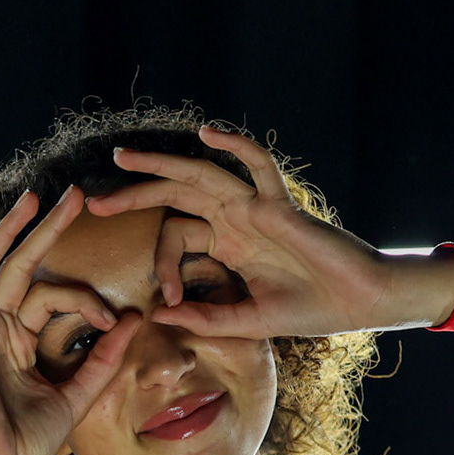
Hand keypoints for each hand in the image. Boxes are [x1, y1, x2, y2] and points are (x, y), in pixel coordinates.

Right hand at [0, 187, 143, 454]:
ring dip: (11, 231)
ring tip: (33, 197)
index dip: (86, 301)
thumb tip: (136, 320)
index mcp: (19, 344)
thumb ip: (103, 358)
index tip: (114, 320)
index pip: (51, 298)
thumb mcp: (78, 394)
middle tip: (74, 196)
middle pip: (19, 268)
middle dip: (45, 231)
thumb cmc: (30, 443)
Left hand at [85, 126, 453, 337]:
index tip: (162, 298)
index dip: (160, 265)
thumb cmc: (310, 310)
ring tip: (123, 157)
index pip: (176, 237)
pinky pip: (257, 165)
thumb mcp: (246, 321)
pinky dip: (235, 146)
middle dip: (135, 194)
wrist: (358, 303)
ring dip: (161, 164)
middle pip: (176, 195)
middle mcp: (235, 220)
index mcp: (226, 245)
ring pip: (201, 175)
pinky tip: (207, 132)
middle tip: (95, 202)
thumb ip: (205, 318)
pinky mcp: (280, 205)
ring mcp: (255, 208)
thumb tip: (159, 317)